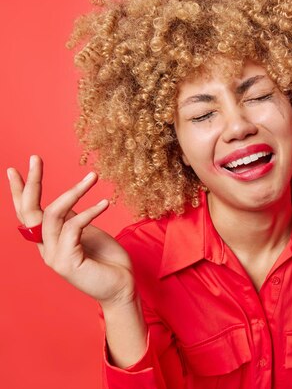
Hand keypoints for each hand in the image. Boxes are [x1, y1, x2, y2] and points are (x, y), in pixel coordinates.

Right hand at [7, 155, 135, 308]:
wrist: (122, 287)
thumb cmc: (107, 260)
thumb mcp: (87, 232)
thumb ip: (72, 219)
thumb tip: (66, 200)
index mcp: (48, 240)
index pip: (27, 213)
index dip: (20, 191)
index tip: (15, 169)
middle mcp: (46, 248)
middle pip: (29, 212)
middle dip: (31, 183)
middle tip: (35, 158)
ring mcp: (54, 257)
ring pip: (53, 215)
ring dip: (74, 191)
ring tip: (93, 177)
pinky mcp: (67, 262)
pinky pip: (73, 228)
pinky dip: (90, 212)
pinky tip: (105, 203)